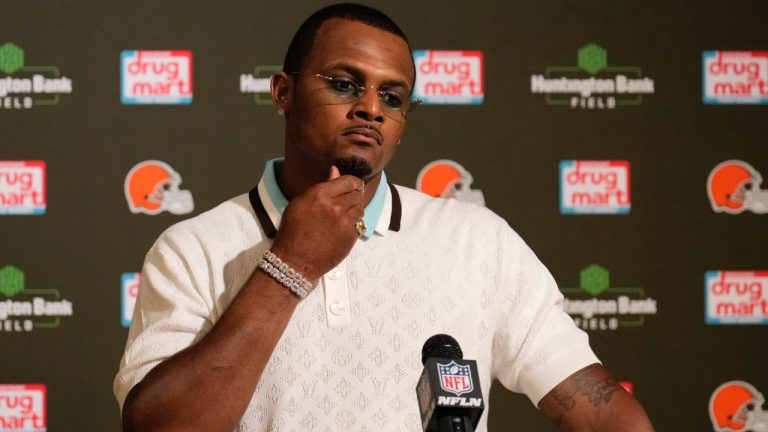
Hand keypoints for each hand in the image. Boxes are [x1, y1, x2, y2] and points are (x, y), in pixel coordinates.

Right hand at [270, 165, 364, 280]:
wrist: (294, 261)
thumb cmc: (293, 231)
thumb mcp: (301, 203)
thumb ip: (322, 186)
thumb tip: (335, 171)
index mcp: (320, 194)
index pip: (349, 180)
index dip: (354, 182)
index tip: (355, 184)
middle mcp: (335, 206)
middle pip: (356, 194)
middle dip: (353, 195)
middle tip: (346, 201)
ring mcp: (344, 222)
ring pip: (360, 209)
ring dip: (353, 210)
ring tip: (341, 217)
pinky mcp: (350, 236)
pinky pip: (359, 224)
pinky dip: (353, 225)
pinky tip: (342, 229)